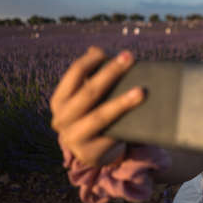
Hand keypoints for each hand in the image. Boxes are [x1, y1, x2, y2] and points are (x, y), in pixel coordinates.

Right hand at [50, 46, 144, 166]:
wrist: (98, 153)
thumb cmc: (96, 116)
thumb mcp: (91, 97)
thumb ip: (92, 76)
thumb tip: (96, 49)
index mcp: (60, 101)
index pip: (74, 74)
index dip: (91, 61)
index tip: (109, 51)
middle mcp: (61, 119)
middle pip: (89, 92)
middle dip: (110, 73)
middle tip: (130, 58)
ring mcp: (74, 138)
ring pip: (100, 116)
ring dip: (122, 102)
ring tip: (141, 91)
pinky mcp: (91, 153)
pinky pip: (111, 136)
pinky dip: (125, 124)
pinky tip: (141, 115)